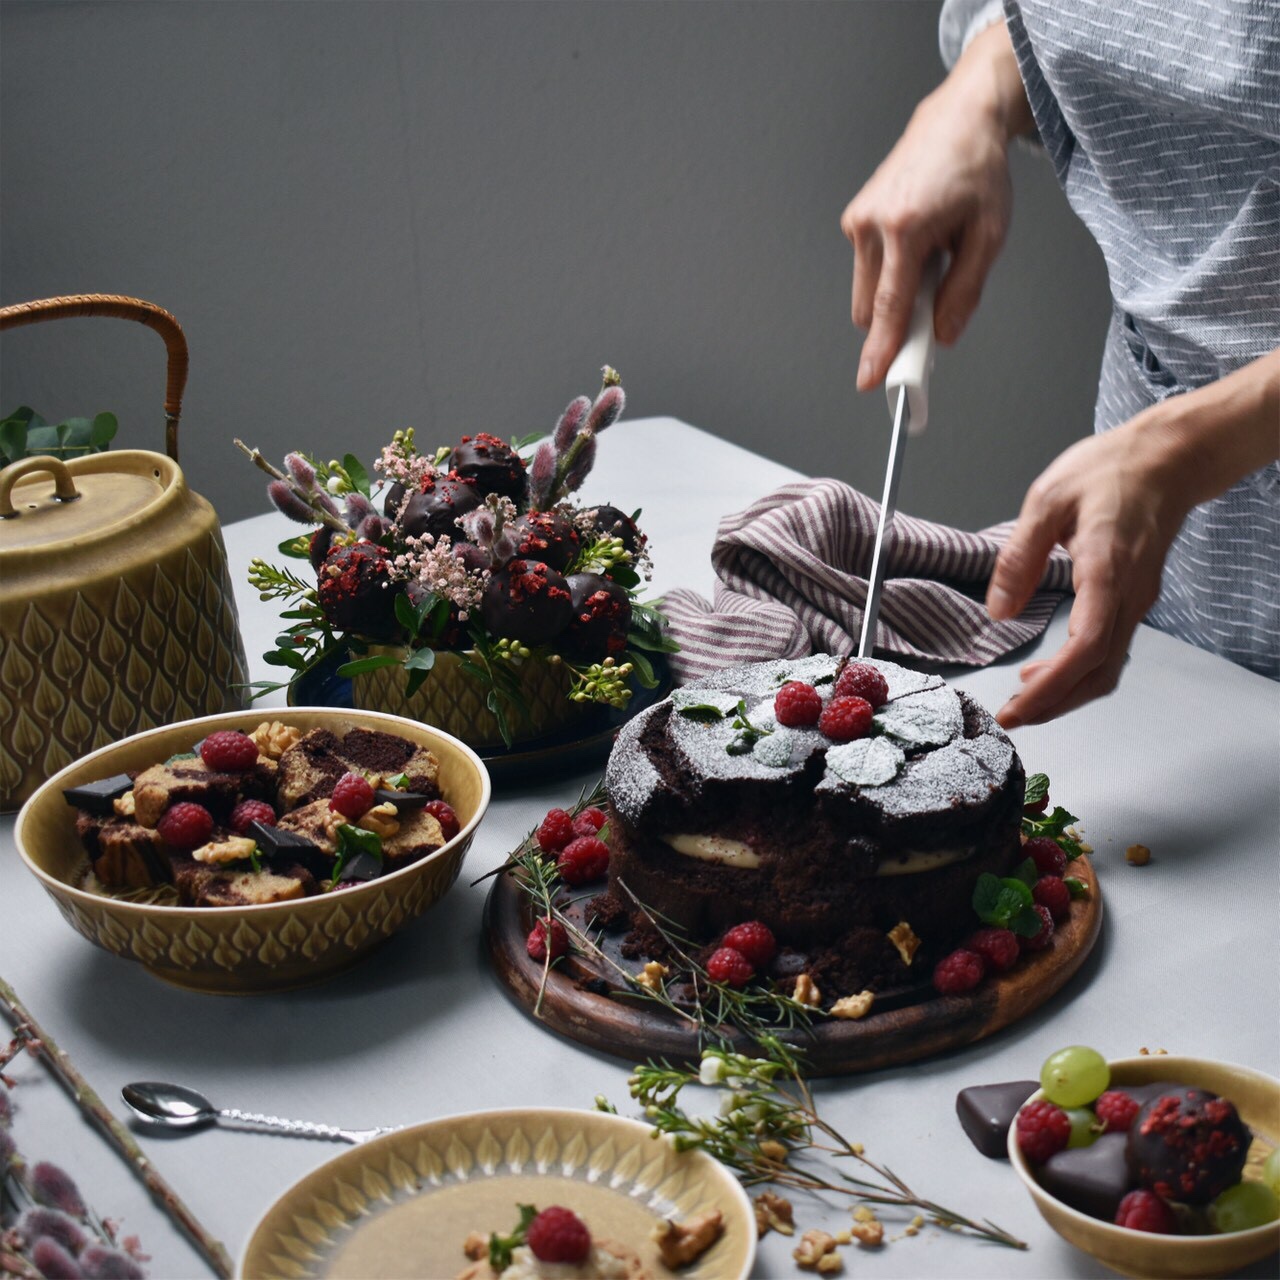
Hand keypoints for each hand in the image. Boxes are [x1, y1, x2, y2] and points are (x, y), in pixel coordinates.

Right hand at [841, 22, 1030, 389]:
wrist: (957, 120)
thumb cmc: (977, 170)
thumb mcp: (989, 235)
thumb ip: (965, 291)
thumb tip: (943, 334)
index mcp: (906, 226)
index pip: (890, 306)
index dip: (882, 349)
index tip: (871, 381)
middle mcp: (872, 223)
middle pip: (872, 309)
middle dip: (898, 320)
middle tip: (934, 307)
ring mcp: (858, 221)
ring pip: (868, 293)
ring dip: (897, 293)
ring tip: (933, 257)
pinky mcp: (854, 220)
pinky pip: (868, 270)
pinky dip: (891, 273)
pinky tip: (919, 244)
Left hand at [987, 420, 1187, 727]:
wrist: (1168, 458)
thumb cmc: (1111, 470)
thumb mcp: (1047, 500)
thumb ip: (1019, 558)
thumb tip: (998, 611)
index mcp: (1106, 568)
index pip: (1087, 645)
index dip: (1053, 685)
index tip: (1019, 706)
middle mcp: (1128, 594)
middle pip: (1098, 670)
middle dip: (1055, 703)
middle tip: (1011, 717)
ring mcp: (1136, 600)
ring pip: (1107, 666)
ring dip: (1067, 692)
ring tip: (1024, 701)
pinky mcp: (1134, 599)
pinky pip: (1110, 649)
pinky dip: (1079, 671)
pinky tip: (1049, 671)